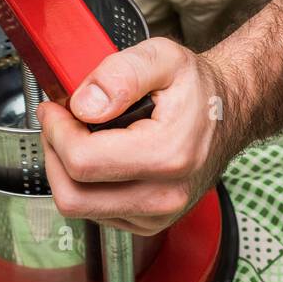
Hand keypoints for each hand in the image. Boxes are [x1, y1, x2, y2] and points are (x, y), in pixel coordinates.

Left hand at [37, 39, 228, 235]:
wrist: (227, 115)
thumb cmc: (196, 89)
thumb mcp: (163, 58)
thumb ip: (121, 73)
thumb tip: (85, 105)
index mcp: (167, 156)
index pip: (82, 161)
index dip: (56, 131)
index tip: (56, 109)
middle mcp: (164, 195)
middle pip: (73, 195)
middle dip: (55, 155)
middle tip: (61, 125)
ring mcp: (156, 215)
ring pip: (79, 208)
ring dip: (67, 172)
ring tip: (81, 138)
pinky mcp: (148, 223)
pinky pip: (95, 213)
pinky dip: (87, 185)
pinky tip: (101, 157)